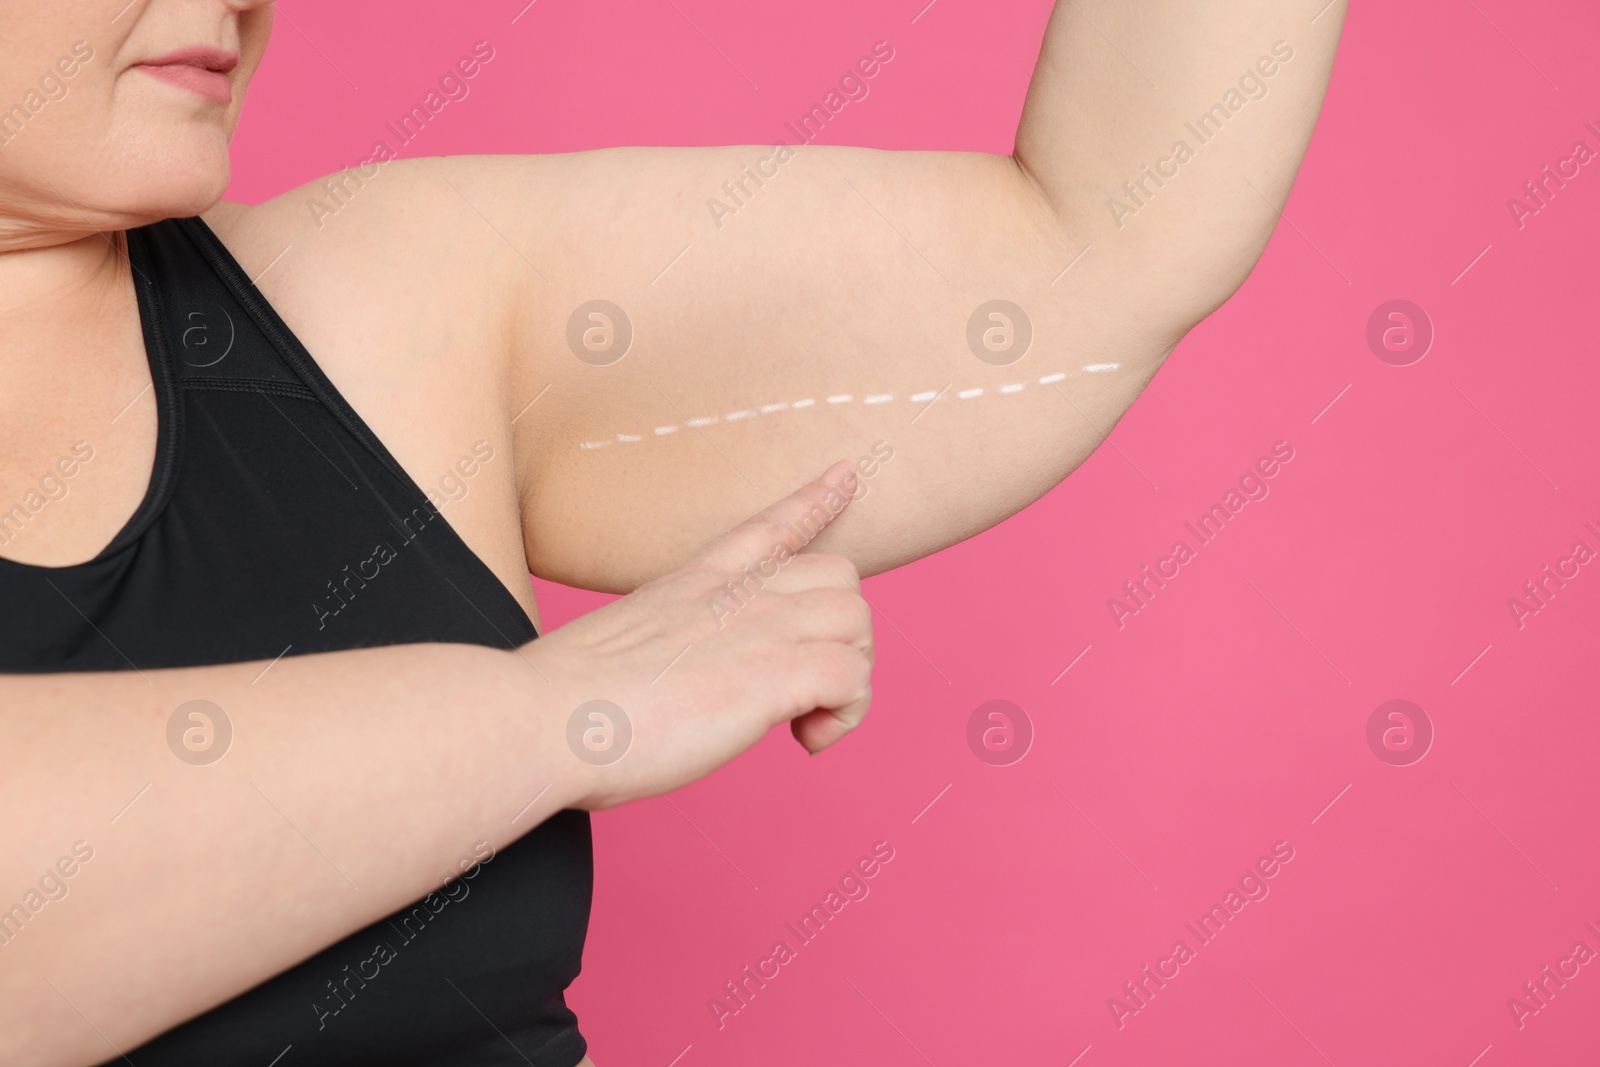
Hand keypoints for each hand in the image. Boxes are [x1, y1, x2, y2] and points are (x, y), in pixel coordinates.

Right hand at [527, 460, 874, 809]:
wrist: (542, 716)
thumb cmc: (560, 704)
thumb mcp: (614, 651)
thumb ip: (654, 653)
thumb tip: (651, 690)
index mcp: (692, 584)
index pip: (769, 526)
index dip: (816, 502)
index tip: (847, 475)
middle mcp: (734, 595)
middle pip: (840, 578)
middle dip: (843, 634)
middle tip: (806, 690)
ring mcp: (758, 628)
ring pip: (858, 622)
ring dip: (850, 676)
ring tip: (808, 720)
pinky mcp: (772, 674)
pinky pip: (853, 677)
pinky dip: (847, 714)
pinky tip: (807, 739)